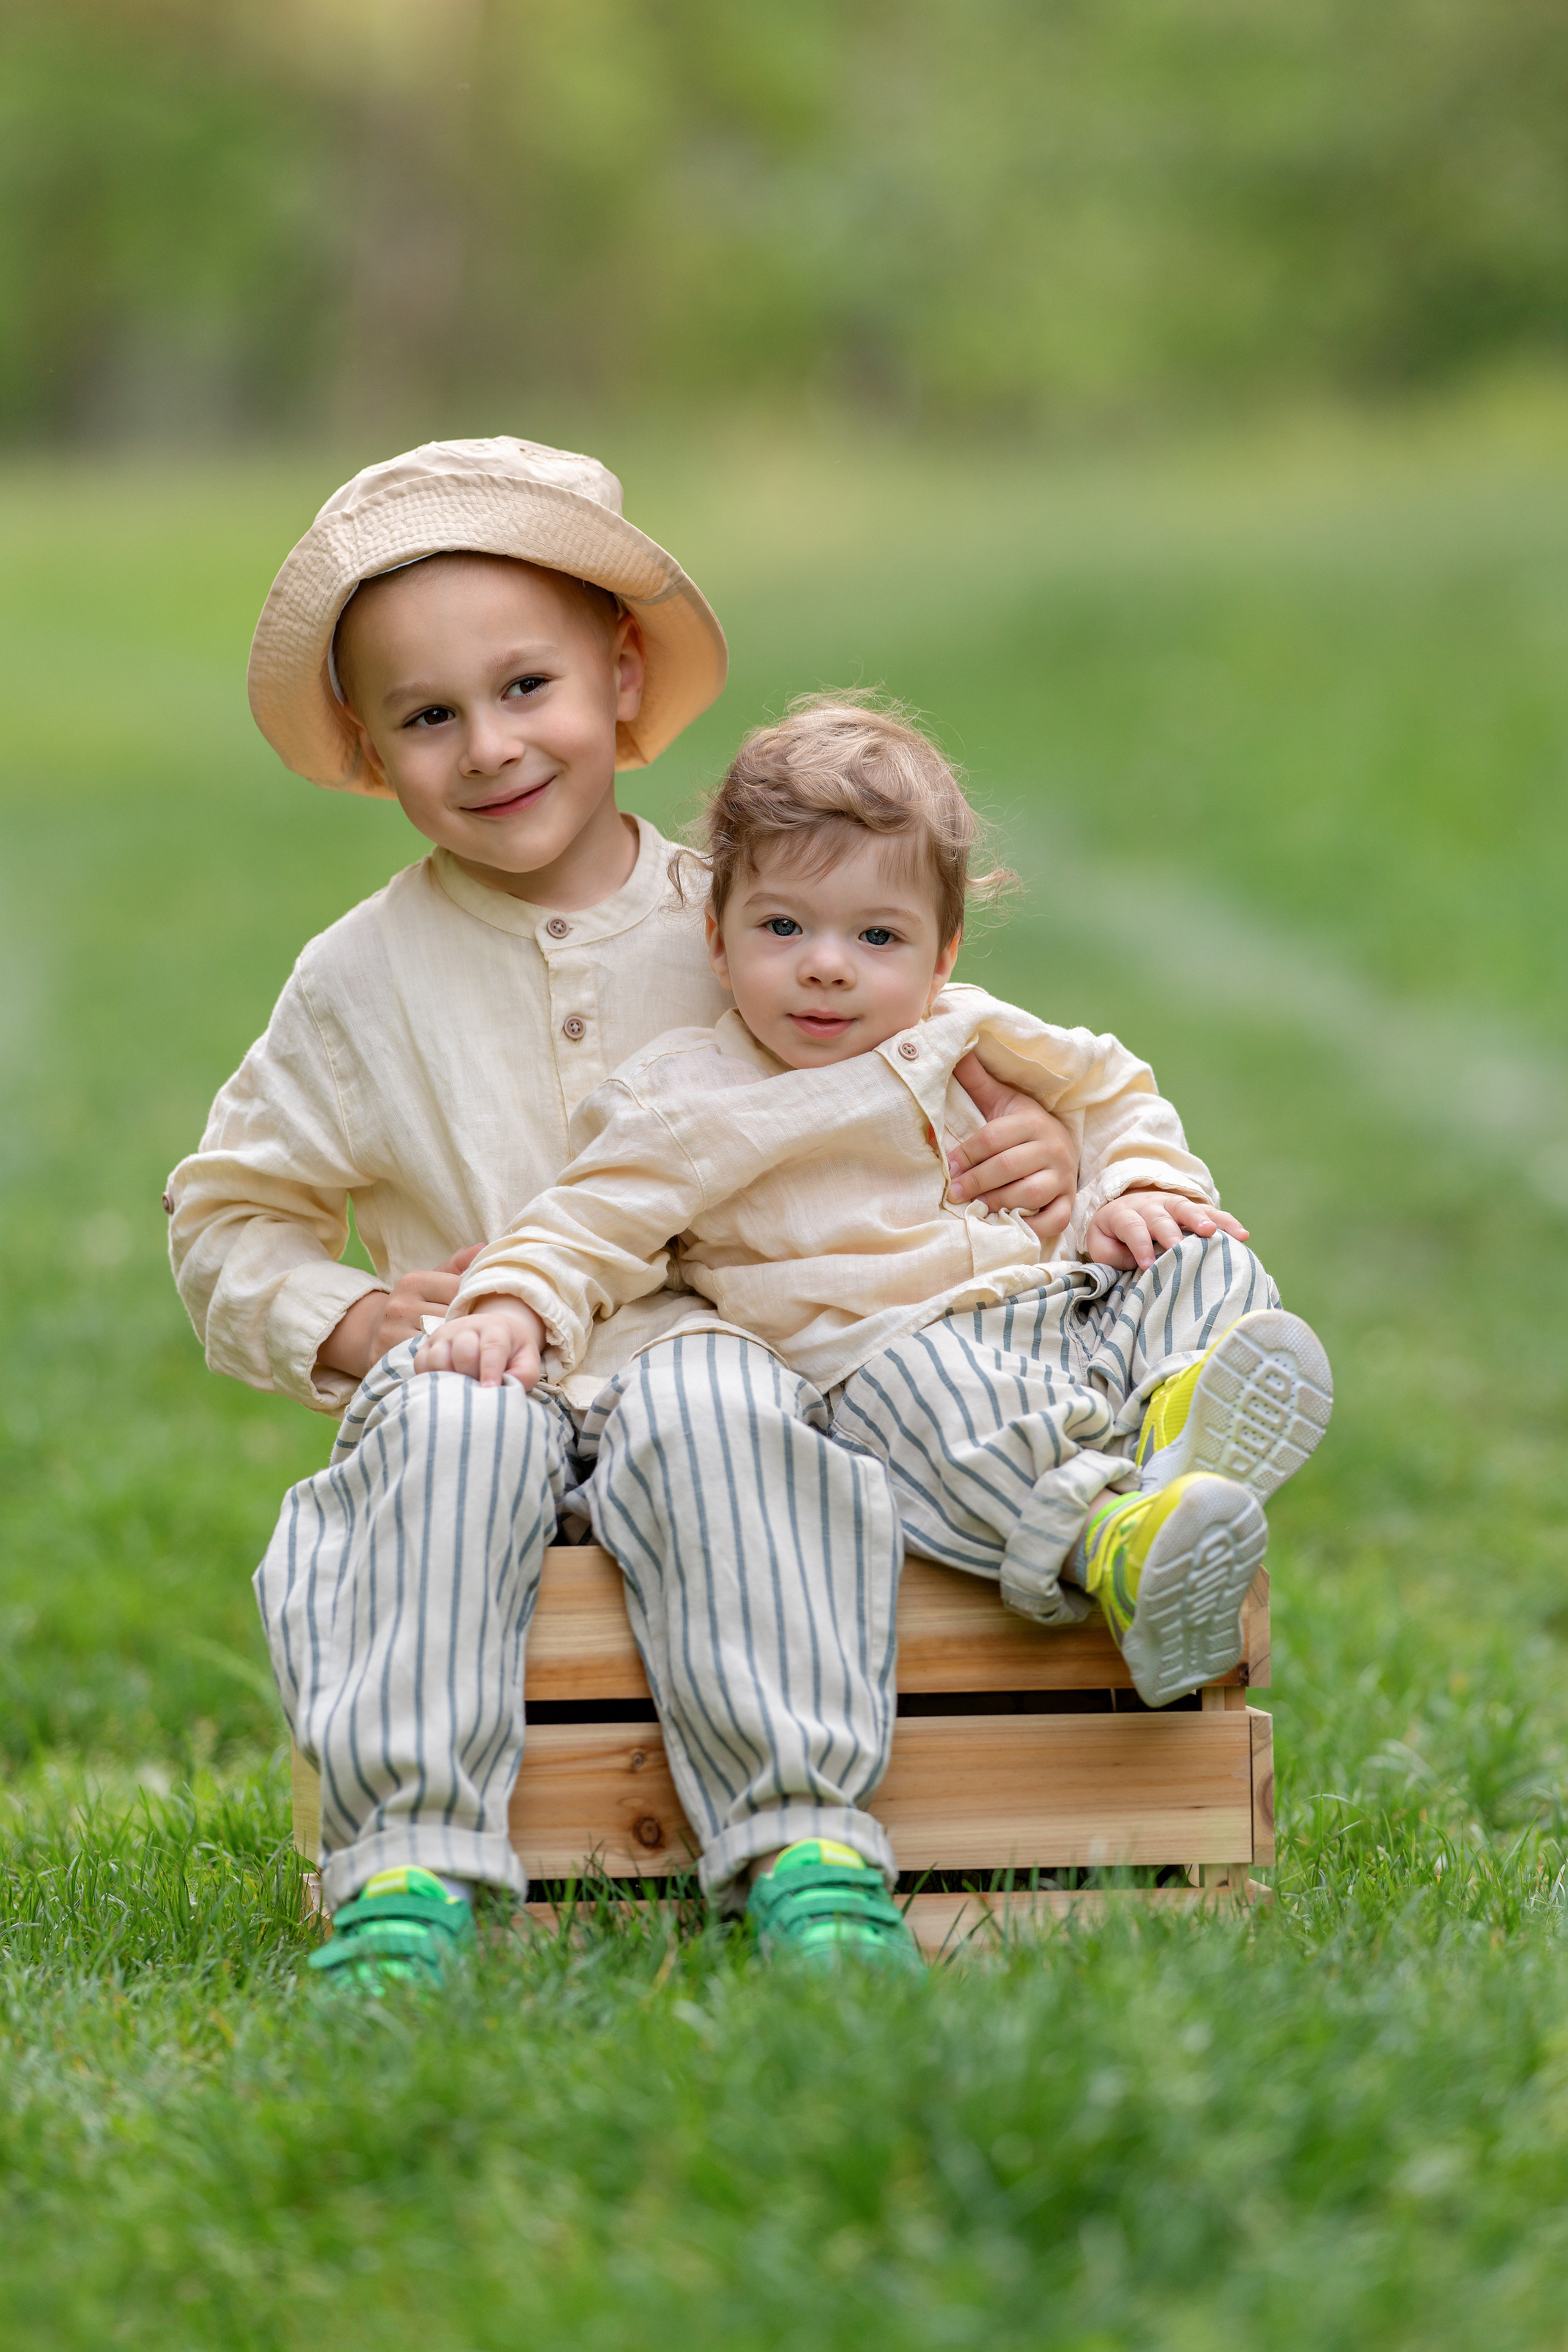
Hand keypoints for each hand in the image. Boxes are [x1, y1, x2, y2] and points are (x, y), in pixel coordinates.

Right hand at [315, 1245, 487, 1381]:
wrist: (371, 1332)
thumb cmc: (414, 1305)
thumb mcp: (432, 1281)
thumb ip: (457, 1265)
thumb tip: (485, 1246)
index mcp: (413, 1281)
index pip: (458, 1289)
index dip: (473, 1300)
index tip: (481, 1309)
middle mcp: (400, 1305)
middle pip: (451, 1316)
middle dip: (467, 1325)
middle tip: (478, 1333)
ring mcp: (392, 1333)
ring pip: (440, 1341)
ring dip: (455, 1346)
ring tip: (466, 1347)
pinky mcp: (388, 1358)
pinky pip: (426, 1360)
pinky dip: (440, 1362)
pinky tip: (450, 1361)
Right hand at [414, 1295, 546, 1388]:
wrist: (489, 1332)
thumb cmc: (510, 1352)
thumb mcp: (526, 1359)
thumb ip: (525, 1374)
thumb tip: (506, 1389)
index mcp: (495, 1328)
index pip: (492, 1346)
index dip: (491, 1369)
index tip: (490, 1389)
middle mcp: (466, 1327)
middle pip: (463, 1352)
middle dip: (471, 1376)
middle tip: (479, 1391)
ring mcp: (443, 1336)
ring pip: (438, 1358)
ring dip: (450, 1379)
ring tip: (462, 1389)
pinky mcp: (426, 1347)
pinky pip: (421, 1364)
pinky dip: (430, 1379)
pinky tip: (445, 1386)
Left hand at [946, 1053, 1075, 1241]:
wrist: (1062, 1145)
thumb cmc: (1023, 1126)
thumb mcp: (1002, 1101)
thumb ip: (978, 1081)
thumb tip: (957, 1049)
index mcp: (1033, 1122)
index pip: (993, 1138)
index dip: (966, 1153)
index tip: (948, 1166)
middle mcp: (1053, 1148)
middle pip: (1008, 1167)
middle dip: (976, 1180)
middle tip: (954, 1192)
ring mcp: (1063, 1178)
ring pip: (1029, 1194)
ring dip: (998, 1201)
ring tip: (976, 1206)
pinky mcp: (1068, 1204)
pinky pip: (1052, 1220)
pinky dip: (1031, 1226)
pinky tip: (1008, 1223)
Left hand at [1085, 1191, 1248, 1272]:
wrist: (1120, 1208)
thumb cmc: (1112, 1236)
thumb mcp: (1101, 1245)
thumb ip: (1113, 1255)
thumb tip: (1138, 1263)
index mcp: (1124, 1214)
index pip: (1132, 1227)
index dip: (1140, 1245)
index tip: (1147, 1265)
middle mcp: (1149, 1205)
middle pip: (1161, 1217)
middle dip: (1171, 1233)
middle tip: (1180, 1248)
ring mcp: (1171, 1204)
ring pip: (1187, 1209)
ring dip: (1201, 1221)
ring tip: (1213, 1234)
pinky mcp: (1190, 1209)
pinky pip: (1210, 1213)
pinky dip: (1225, 1222)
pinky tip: (1241, 1234)